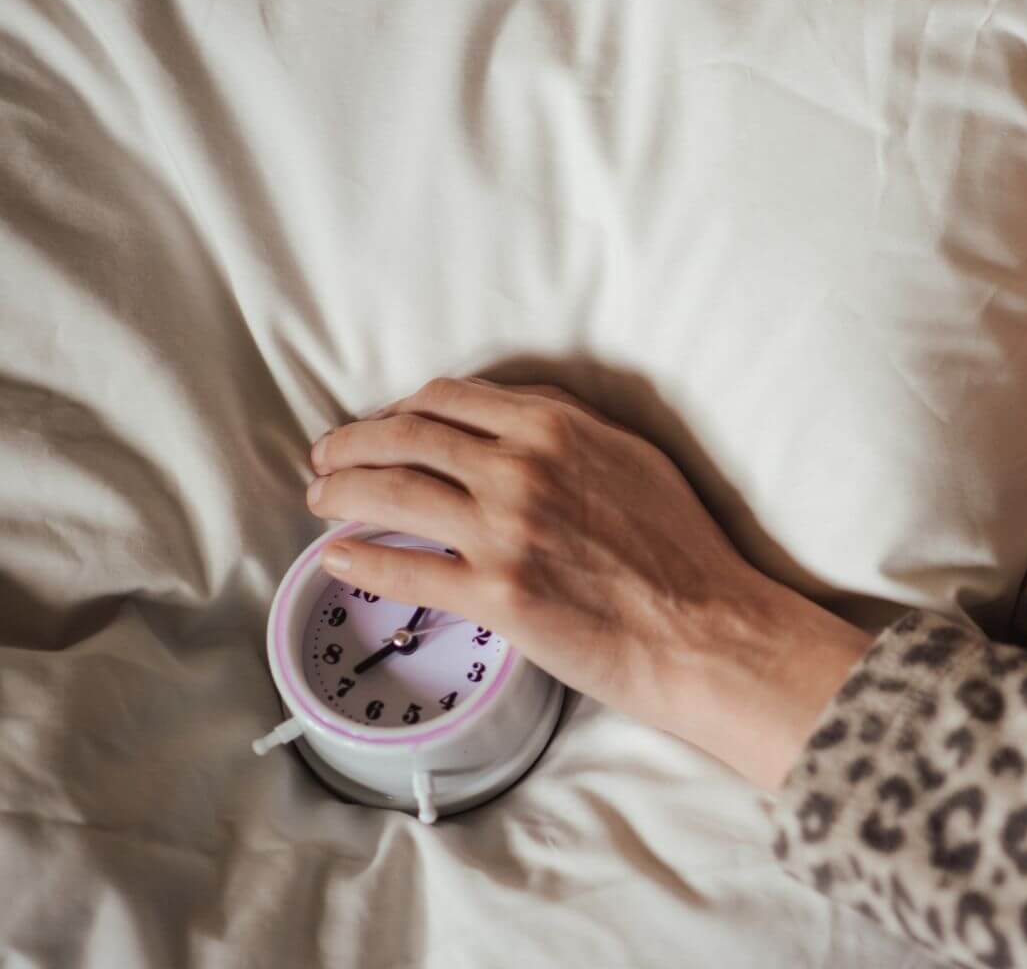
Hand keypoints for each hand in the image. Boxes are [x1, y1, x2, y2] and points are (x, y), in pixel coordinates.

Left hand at [304, 376, 871, 788]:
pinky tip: (336, 561)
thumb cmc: (679, 547)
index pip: (445, 399)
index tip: (380, 427)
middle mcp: (521, 469)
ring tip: (319, 502)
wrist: (706, 626)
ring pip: (389, 496)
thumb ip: (568, 428)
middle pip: (403, 438)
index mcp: (553, 427)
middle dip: (351, 445)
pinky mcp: (496, 595)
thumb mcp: (631, 458)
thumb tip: (508, 413)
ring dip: (339, 494)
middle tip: (325, 460)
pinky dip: (360, 562)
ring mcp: (504, 531)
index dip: (396, 410)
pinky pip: (405, 571)